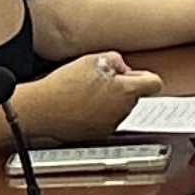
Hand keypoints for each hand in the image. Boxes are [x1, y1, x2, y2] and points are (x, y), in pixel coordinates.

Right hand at [14, 50, 161, 142]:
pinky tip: (82, 106)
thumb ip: (116, 60)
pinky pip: (106, 121)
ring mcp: (110, 125)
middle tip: (101, 81)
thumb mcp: (93, 59)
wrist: (40, 110)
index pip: (155, 84)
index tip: (135, 75)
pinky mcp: (98, 135)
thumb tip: (122, 68)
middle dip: (123, 88)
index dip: (145, 77)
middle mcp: (122, 111)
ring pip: (120, 109)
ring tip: (87, 93)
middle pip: (135, 97)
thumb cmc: (63, 85)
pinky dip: (99, 114)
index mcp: (125, 91)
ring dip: (111, 101)